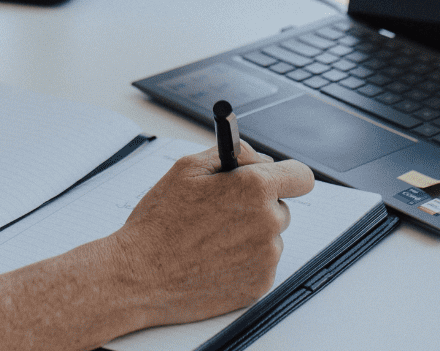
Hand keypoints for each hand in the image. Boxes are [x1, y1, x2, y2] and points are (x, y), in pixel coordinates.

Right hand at [101, 142, 314, 329]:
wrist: (139, 275)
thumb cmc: (159, 222)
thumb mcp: (187, 168)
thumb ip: (233, 154)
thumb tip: (258, 158)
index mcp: (254, 188)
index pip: (301, 176)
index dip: (288, 176)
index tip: (278, 180)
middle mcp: (268, 222)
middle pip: (282, 207)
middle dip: (259, 206)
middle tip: (224, 213)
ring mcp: (266, 257)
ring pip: (270, 238)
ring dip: (249, 236)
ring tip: (210, 240)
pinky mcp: (259, 284)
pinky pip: (261, 265)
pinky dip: (243, 262)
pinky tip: (213, 260)